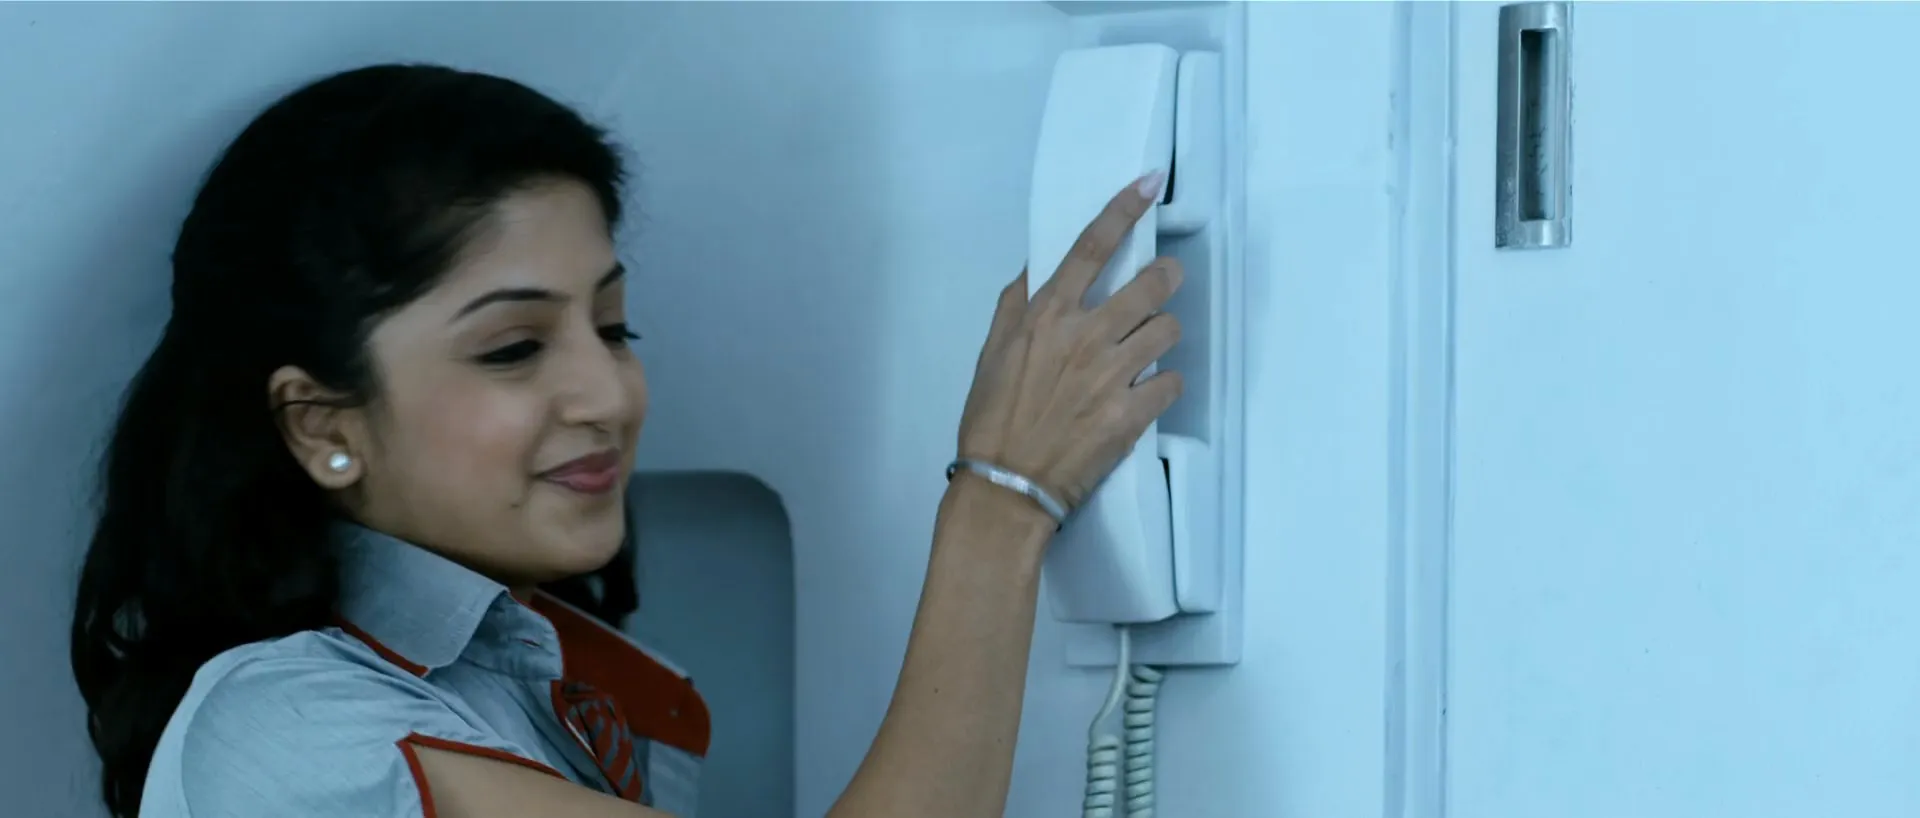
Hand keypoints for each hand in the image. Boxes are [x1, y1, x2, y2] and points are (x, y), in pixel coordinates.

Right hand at [955, 173, 1183, 520]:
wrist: (1005, 486)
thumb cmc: (991, 417)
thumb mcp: (991, 351)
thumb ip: (1017, 304)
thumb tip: (1040, 268)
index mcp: (1047, 314)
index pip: (1092, 245)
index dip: (1125, 208)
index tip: (1151, 182)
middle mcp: (1085, 334)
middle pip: (1152, 284)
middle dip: (1166, 278)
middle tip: (1163, 285)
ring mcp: (1112, 374)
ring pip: (1168, 330)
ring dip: (1162, 337)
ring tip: (1145, 352)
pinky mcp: (1133, 414)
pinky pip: (1172, 382)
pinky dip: (1164, 386)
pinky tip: (1145, 395)